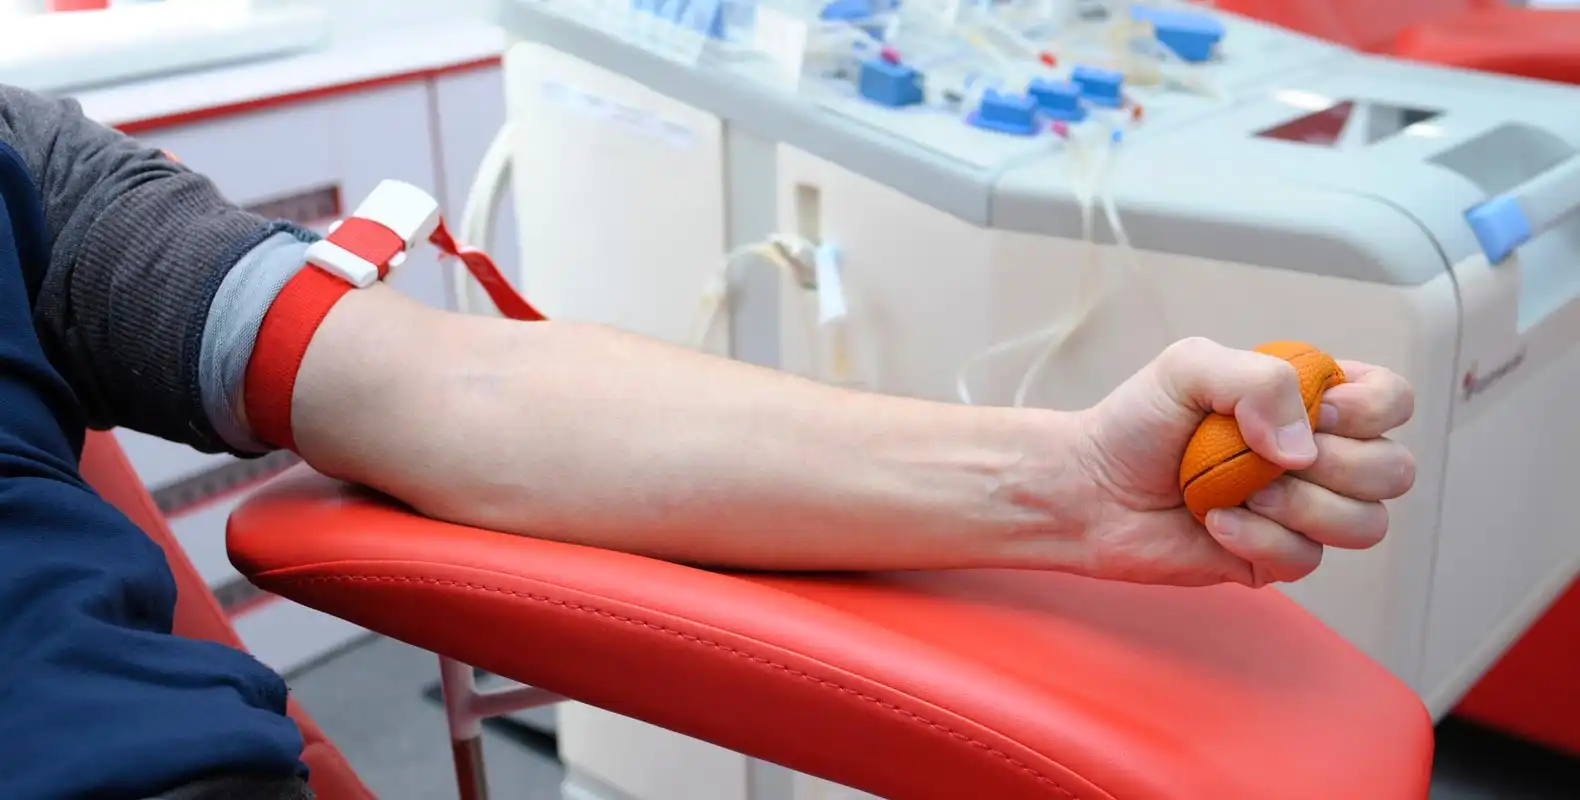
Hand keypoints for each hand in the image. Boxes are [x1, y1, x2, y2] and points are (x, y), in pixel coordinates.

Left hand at [1071, 337, 1415, 587]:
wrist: (1089, 488)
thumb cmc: (1137, 423)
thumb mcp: (1189, 368)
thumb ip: (1256, 378)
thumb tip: (1306, 446)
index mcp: (1311, 403)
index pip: (1393, 401)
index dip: (1368, 410)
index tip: (1317, 411)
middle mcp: (1318, 457)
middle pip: (1394, 470)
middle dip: (1337, 465)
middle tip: (1265, 457)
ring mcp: (1302, 512)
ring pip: (1367, 524)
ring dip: (1304, 507)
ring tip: (1239, 492)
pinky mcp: (1275, 557)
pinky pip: (1307, 559)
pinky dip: (1258, 538)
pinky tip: (1214, 521)